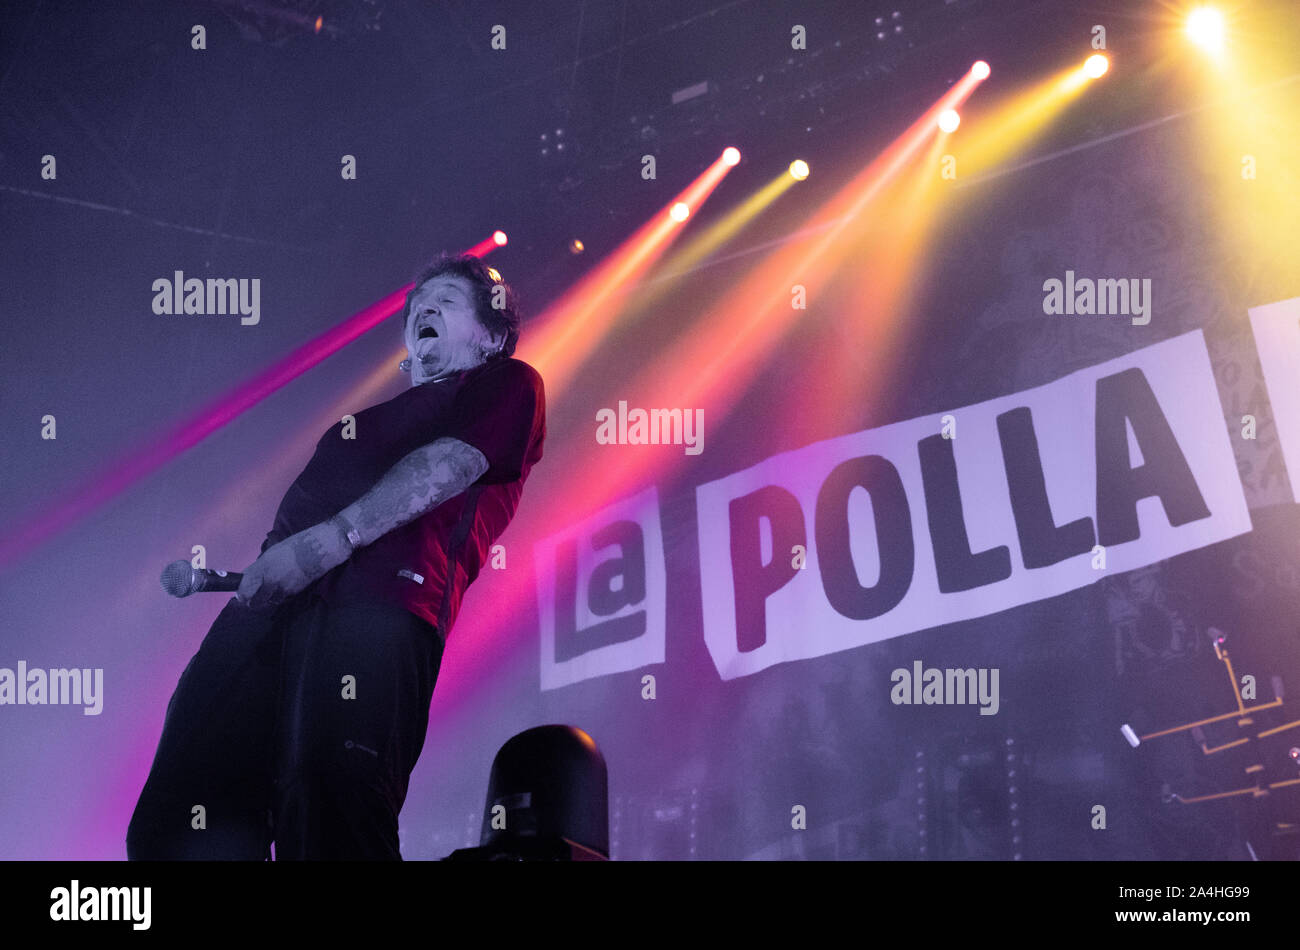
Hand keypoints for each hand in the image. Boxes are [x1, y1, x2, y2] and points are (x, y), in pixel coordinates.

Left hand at [235, 521, 349, 607]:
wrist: (319, 549)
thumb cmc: (295, 545)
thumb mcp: (273, 553)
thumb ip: (260, 566)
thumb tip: (249, 577)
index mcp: (262, 566)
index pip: (245, 587)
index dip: (242, 594)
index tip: (241, 596)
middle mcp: (270, 579)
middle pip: (255, 600)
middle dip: (253, 602)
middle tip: (252, 600)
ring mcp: (283, 587)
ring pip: (270, 600)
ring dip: (269, 598)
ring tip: (272, 591)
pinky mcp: (294, 592)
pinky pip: (283, 597)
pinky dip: (281, 595)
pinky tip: (285, 587)